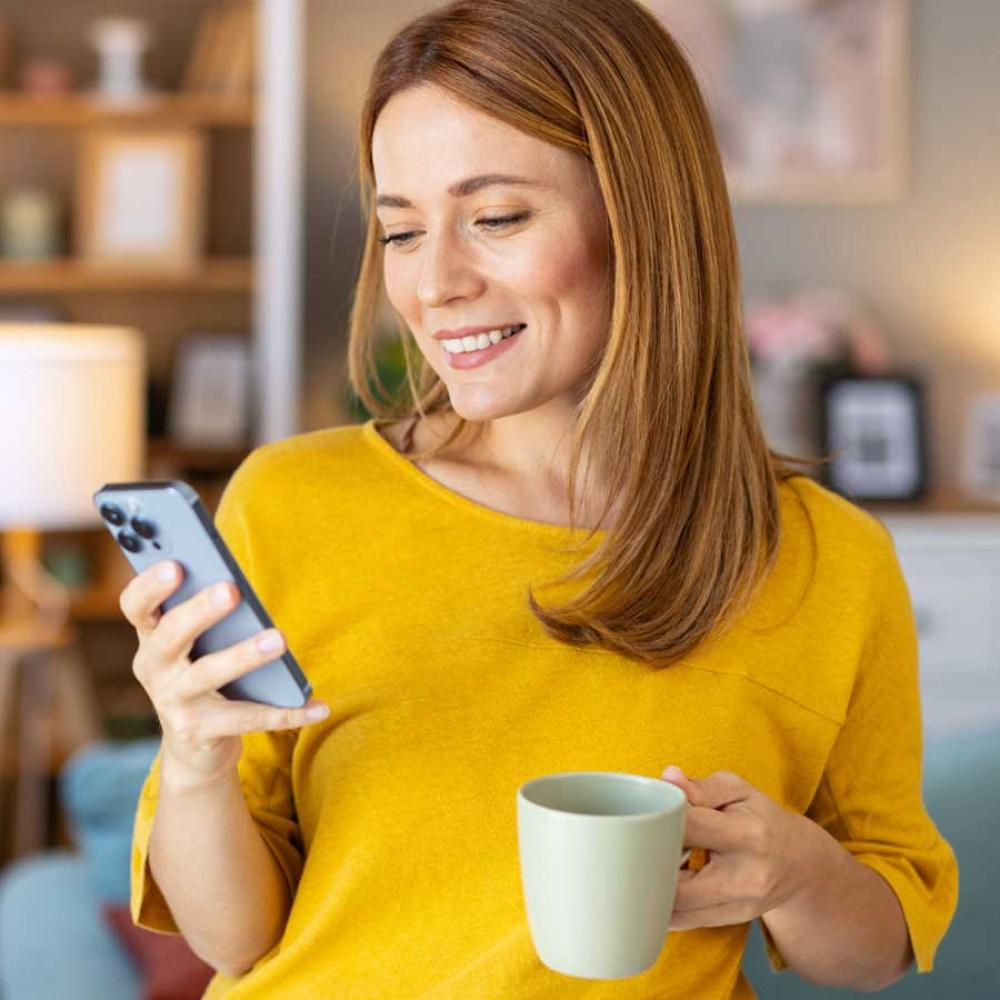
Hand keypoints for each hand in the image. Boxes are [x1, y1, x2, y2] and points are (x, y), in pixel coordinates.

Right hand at [119, 560, 328, 788]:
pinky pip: (248, 718)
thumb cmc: (199, 674)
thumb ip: (204, 614)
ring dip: (244, 655)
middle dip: (200, 610)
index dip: (150, 586)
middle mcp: (153, 668)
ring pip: (208, 674)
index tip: (175, 565)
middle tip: (231, 589)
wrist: (193, 746)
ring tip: (279, 639)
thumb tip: (235, 584)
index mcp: (151, 637)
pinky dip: (286, 713)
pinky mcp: (199, 732)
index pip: (136, 606)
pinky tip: (318, 706)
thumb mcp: (193, 645)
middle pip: (171, 634)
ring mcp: (173, 702)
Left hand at [661, 766, 817, 930]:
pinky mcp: (730, 921)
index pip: (689, 827)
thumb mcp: (738, 791)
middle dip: (650, 862)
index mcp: (747, 835)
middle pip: (676, 882)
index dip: (661, 819)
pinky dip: (664, 903)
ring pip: (676, 908)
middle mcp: (744, 877)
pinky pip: (683, 921)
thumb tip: (668, 778)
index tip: (651, 814)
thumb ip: (700, 786)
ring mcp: (738, 906)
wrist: (799, 864)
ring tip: (653, 862)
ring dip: (654, 886)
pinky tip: (663, 882)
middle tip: (643, 845)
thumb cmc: (761, 819)